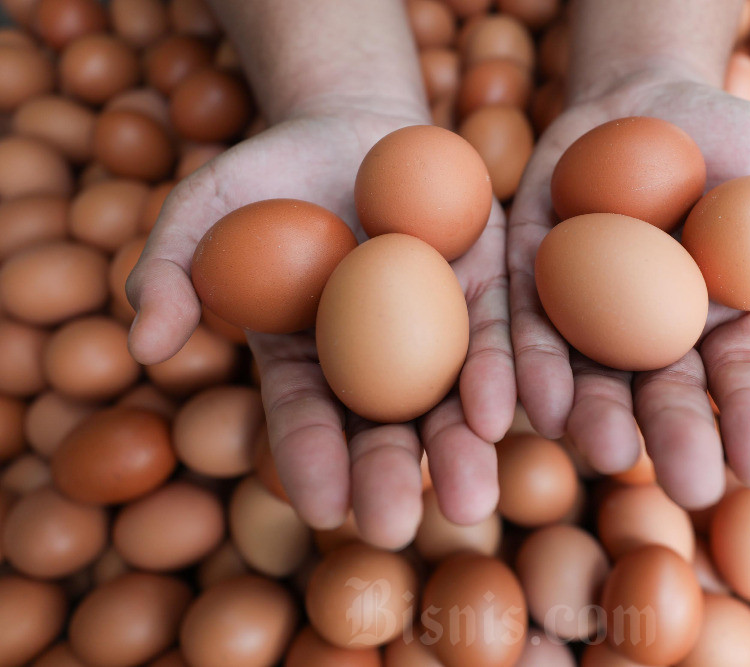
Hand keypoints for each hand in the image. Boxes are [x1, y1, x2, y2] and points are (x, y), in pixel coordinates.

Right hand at [127, 102, 514, 548]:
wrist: (352, 129)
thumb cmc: (267, 177)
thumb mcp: (203, 211)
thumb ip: (170, 271)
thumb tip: (146, 343)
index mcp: (307, 361)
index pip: (304, 421)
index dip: (309, 461)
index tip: (318, 508)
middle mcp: (376, 363)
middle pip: (385, 429)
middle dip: (391, 478)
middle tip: (394, 528)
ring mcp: (436, 331)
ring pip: (452, 400)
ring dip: (461, 450)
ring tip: (473, 501)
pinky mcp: (487, 290)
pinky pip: (499, 335)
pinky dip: (501, 374)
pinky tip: (504, 413)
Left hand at [509, 70, 749, 508]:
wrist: (643, 98)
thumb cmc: (736, 140)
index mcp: (719, 321)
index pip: (740, 378)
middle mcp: (651, 331)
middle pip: (661, 392)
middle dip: (674, 439)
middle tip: (688, 488)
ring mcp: (588, 308)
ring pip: (589, 374)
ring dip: (594, 417)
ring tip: (601, 453)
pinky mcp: (530, 277)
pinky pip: (525, 327)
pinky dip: (526, 366)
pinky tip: (530, 406)